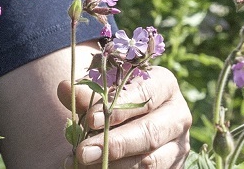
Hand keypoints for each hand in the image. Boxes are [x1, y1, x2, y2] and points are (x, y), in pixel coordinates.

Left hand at [58, 66, 190, 167]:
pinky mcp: (173, 166)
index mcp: (163, 84)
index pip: (144, 95)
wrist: (128, 118)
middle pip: (149, 133)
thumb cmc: (114, 96)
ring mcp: (178, 144)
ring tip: (84, 163)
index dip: (118, 108)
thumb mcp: (102, 89)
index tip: (91, 119)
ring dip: (115, 165)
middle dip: (114, 144)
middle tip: (83, 151)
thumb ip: (86, 91)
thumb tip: (65, 88)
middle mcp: (177, 115)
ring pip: (150, 161)